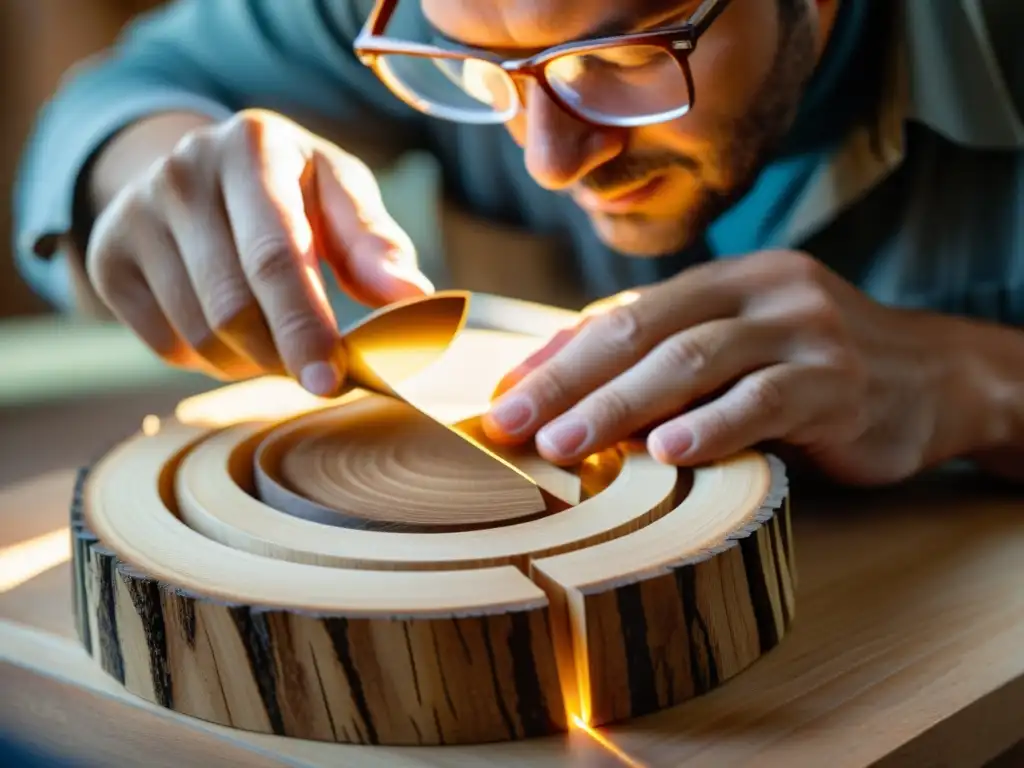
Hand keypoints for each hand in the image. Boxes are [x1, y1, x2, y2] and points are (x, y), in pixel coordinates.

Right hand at [86, 109, 432, 394]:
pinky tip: (232, 330)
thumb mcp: (339, 193)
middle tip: (319, 372)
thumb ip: (376, 243)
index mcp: (251, 147)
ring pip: (200, 334)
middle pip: (232, 307)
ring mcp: (135, 215)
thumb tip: (413, 296)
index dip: (304, 325)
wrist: (198, 171)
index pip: (275, 256)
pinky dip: (210, 360)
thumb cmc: (290, 189)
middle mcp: (183, 173)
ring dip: (251, 360)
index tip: (330, 380)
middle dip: (283, 355)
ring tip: (278, 337)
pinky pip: (166, 346)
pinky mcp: (109, 260)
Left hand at [482, 250, 973, 485]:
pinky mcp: (840, 381)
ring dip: (621, 406)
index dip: (557, 358)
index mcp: (724, 280)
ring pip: (696, 361)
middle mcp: (760, 292)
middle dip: (569, 381)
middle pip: (645, 332)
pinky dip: (713, 426)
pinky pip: (766, 400)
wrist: (935, 376)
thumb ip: (657, 355)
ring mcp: (804, 331)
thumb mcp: (735, 348)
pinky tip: (670, 452)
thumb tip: (550, 375)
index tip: (503, 401)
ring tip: (564, 446)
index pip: (622, 315)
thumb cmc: (810, 369)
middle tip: (511, 426)